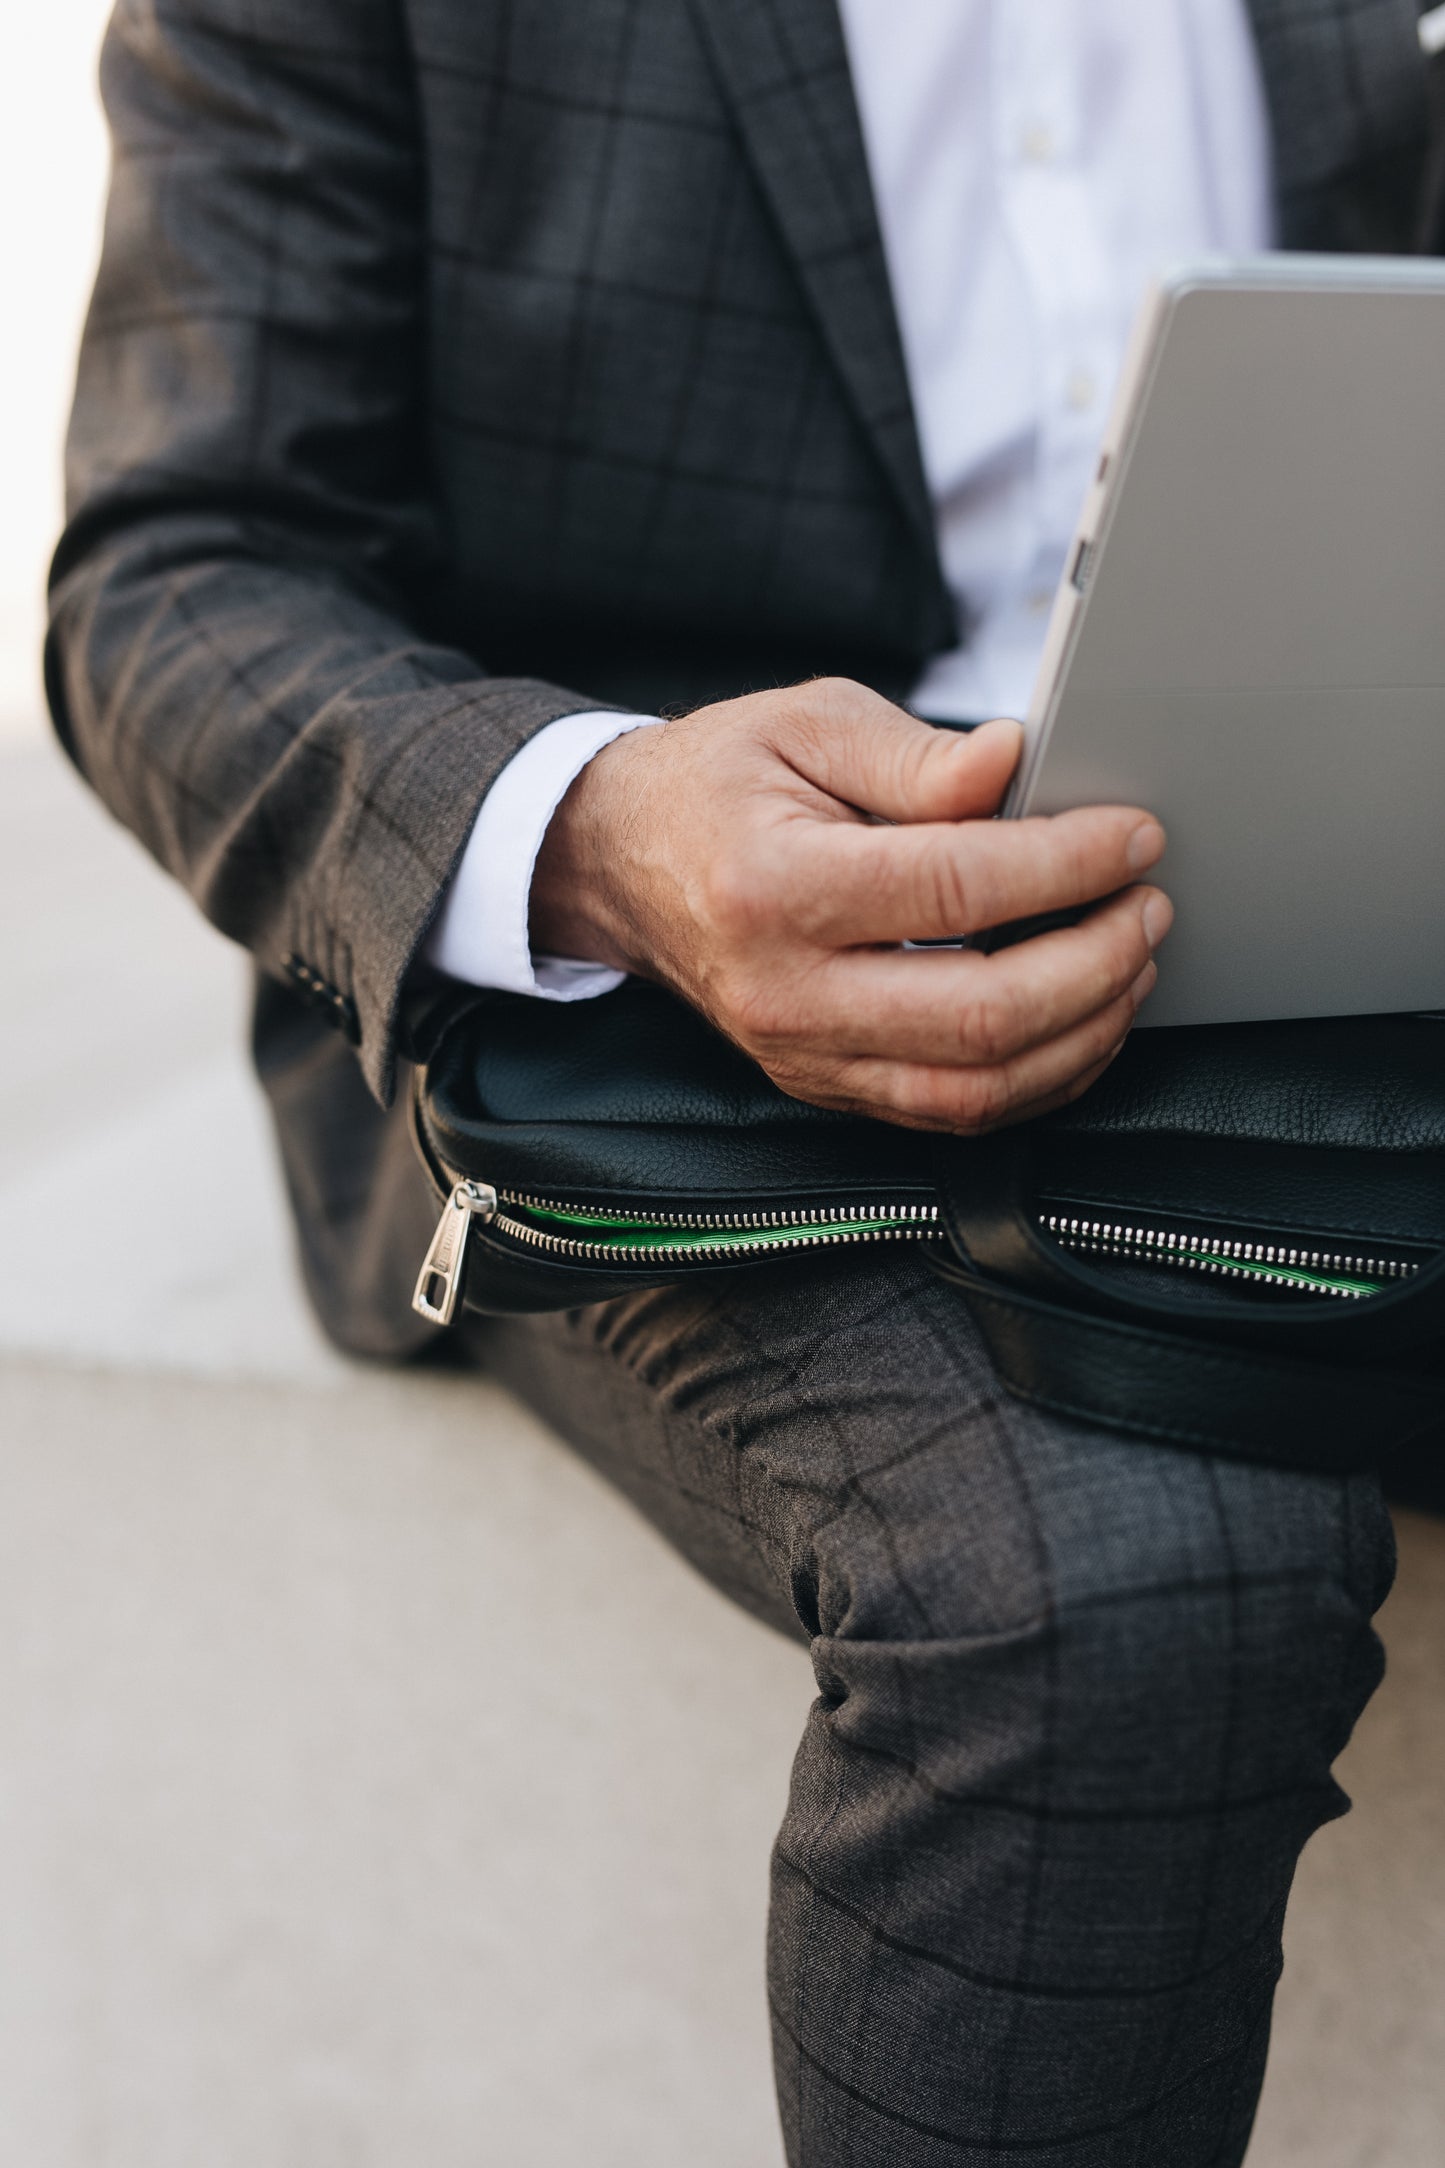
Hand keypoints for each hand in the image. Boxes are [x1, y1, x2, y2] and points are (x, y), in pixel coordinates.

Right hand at [530, 678, 1171, 1133]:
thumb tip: (1019, 768)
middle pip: (980, 1016)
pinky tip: (1082, 1021)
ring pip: (974, 1089)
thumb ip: (918, 755)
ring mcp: (802, 1055)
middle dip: (1096, 962)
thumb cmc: (717, 783)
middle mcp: (784, 992)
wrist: (619, 863)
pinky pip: (950, 1113)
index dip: (1069, 862)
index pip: (958, 889)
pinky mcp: (823, 1085)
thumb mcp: (806, 724)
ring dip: (1080, 1034)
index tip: (1134, 834)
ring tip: (1130, 964)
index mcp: (774, 886)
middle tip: (1149, 905)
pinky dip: (1038, 1077)